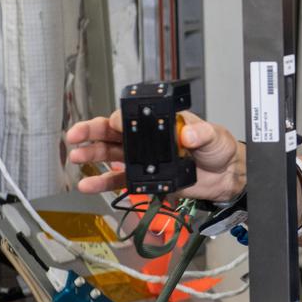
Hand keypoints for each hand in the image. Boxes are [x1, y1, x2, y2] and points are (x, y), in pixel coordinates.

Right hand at [64, 110, 245, 202]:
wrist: (226, 176)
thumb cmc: (219, 148)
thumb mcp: (213, 135)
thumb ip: (201, 133)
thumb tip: (188, 134)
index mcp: (161, 122)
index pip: (134, 117)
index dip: (120, 119)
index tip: (114, 123)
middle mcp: (148, 138)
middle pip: (113, 132)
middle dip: (92, 132)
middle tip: (75, 134)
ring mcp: (144, 158)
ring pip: (111, 155)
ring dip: (92, 156)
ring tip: (76, 157)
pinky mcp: (145, 178)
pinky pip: (120, 180)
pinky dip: (103, 182)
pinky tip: (88, 183)